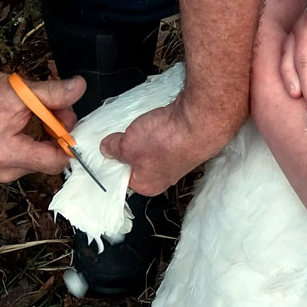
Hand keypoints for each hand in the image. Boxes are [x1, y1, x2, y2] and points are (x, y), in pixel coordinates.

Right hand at [0, 72, 85, 182]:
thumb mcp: (21, 91)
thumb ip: (53, 93)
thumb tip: (78, 88)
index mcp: (6, 152)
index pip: (55, 161)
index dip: (70, 142)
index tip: (76, 124)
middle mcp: (4, 168)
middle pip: (52, 160)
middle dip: (61, 133)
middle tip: (59, 110)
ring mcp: (4, 170)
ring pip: (45, 158)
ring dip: (52, 135)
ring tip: (45, 113)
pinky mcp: (5, 166)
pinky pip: (35, 157)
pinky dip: (42, 140)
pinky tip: (38, 123)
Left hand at [99, 91, 241, 196]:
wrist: (200, 121)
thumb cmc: (165, 141)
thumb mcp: (127, 145)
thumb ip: (113, 148)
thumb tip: (107, 149)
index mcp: (147, 185)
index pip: (122, 178)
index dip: (112, 161)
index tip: (105, 148)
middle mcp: (164, 177)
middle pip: (138, 162)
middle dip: (130, 147)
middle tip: (123, 133)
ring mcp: (178, 160)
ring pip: (152, 148)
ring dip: (146, 136)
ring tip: (143, 126)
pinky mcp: (187, 142)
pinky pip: (166, 137)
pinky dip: (160, 129)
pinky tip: (158, 121)